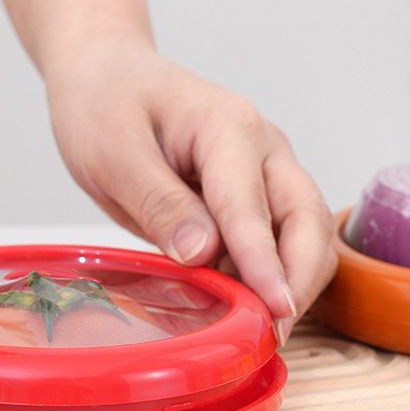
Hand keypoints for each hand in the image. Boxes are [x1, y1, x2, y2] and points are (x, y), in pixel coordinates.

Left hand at [45, 40, 336, 343]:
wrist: (104, 76)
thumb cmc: (103, 104)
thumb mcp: (114, 152)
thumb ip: (159, 201)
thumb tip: (202, 252)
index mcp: (228, 128)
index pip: (252, 207)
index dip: (264, 265)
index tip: (275, 312)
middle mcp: (260, 147)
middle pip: (306, 219)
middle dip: (297, 279)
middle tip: (271, 334)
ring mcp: (260, 169)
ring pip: (302, 231)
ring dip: (289, 280)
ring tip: (257, 328)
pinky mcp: (246, 191)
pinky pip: (272, 235)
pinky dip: (265, 271)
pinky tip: (241, 302)